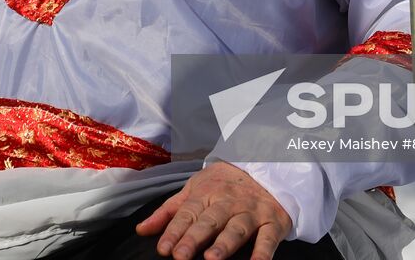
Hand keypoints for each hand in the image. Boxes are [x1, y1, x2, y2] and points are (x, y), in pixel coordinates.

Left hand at [136, 162, 292, 259]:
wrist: (265, 165)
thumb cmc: (223, 183)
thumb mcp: (194, 190)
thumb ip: (169, 212)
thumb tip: (141, 230)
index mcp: (207, 193)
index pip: (188, 214)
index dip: (175, 231)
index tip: (164, 248)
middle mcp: (229, 202)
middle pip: (210, 221)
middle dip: (194, 238)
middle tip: (181, 256)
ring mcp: (251, 212)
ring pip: (237, 228)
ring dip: (225, 244)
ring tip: (212, 259)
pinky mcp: (273, 221)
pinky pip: (269, 237)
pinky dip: (263, 251)